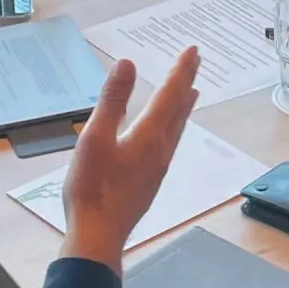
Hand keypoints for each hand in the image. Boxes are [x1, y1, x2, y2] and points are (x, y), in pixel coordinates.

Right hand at [60, 49, 201, 272]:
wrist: (98, 236)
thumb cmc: (92, 190)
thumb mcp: (95, 138)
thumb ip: (111, 101)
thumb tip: (126, 64)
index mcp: (149, 136)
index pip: (170, 94)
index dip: (181, 70)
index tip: (193, 50)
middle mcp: (161, 150)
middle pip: (179, 109)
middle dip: (186, 82)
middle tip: (196, 62)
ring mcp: (158, 167)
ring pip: (177, 128)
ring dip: (183, 105)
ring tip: (191, 92)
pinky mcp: (150, 181)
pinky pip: (169, 143)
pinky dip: (174, 125)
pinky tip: (167, 132)